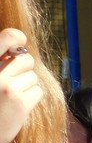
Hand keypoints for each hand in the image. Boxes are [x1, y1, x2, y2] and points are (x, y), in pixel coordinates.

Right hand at [0, 28, 41, 142]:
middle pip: (26, 59)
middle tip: (14, 81)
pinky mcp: (21, 103)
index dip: (16, 37)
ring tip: (13, 96)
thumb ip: (0, 64)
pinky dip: (32, 97)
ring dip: (27, 85)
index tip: (19, 40)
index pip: (6, 37)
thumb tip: (18, 47)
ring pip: (33, 77)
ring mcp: (8, 88)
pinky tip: (19, 105)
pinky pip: (37, 91)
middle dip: (24, 69)